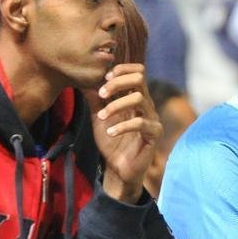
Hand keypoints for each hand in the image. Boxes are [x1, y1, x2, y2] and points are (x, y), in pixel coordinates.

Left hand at [88, 64, 161, 202]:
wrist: (119, 168)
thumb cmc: (112, 142)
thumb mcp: (99, 117)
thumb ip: (95, 99)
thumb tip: (83, 80)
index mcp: (136, 97)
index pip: (137, 71)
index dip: (121, 70)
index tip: (104, 79)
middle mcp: (146, 105)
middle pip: (140, 78)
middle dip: (117, 83)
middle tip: (102, 94)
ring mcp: (152, 118)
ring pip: (139, 98)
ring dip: (116, 105)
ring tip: (102, 117)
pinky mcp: (154, 134)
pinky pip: (140, 123)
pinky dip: (121, 126)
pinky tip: (110, 133)